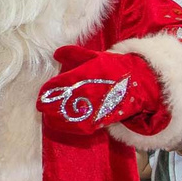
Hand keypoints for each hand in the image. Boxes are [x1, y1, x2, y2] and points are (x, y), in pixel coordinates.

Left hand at [38, 44, 160, 139]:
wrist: (139, 84)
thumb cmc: (115, 68)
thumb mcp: (95, 57)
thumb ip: (74, 54)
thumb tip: (57, 54)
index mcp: (82, 75)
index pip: (56, 86)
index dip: (47, 91)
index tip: (42, 94)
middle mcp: (84, 92)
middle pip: (58, 104)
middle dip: (48, 106)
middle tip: (42, 107)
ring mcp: (91, 108)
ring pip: (66, 117)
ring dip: (55, 118)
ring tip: (49, 117)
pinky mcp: (98, 120)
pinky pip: (80, 126)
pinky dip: (69, 126)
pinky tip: (63, 125)